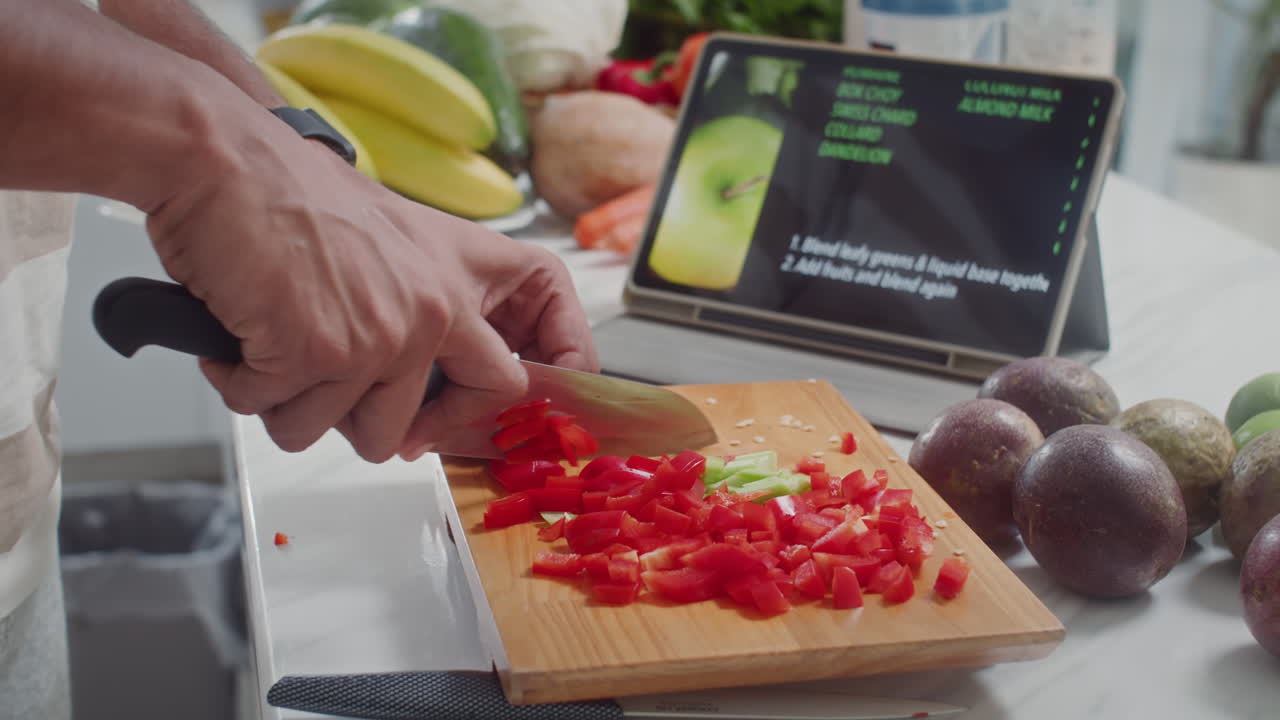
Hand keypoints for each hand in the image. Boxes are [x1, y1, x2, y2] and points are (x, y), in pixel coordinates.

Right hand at [146, 104, 596, 462]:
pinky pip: (273, 413)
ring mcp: (379, 338)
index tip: (455, 431)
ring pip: (337, 432)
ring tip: (272, 339)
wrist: (225, 158)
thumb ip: (421, 302)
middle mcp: (432, 312)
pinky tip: (240, 332)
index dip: (481, 416)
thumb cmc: (291, 187)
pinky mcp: (317, 354)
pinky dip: (242, 383)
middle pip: (421, 425)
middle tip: (329, 386)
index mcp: (458, 279)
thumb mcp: (394, 234)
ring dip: (290, 400)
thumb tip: (415, 376)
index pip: (511, 378)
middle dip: (372, 423)